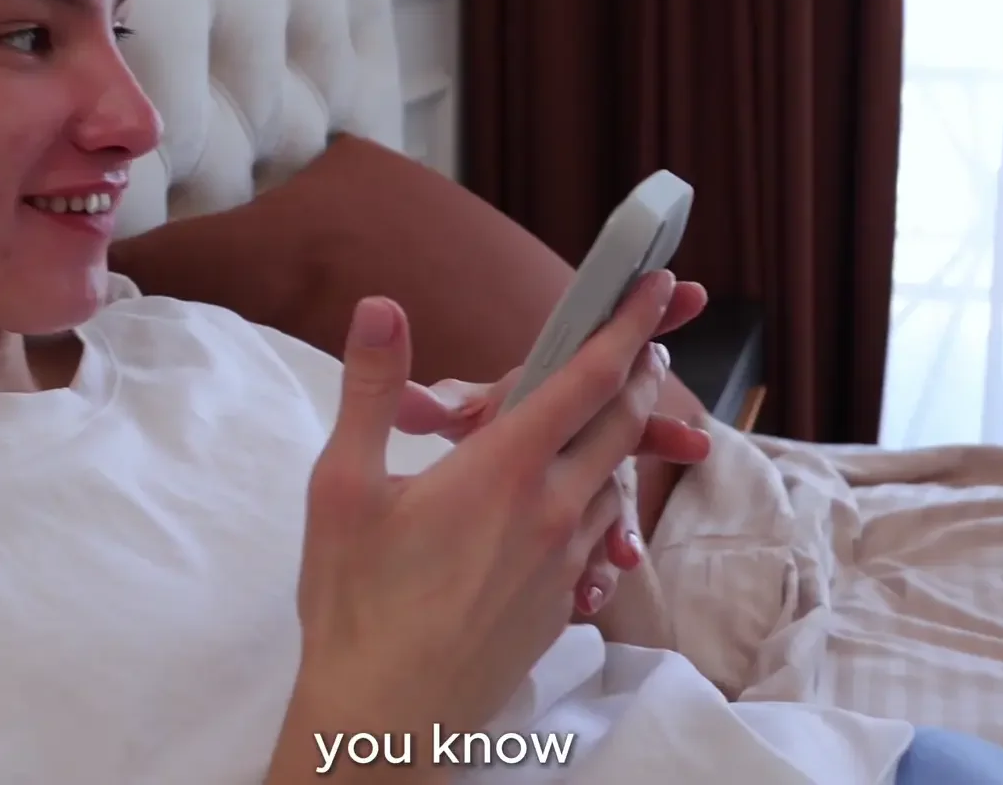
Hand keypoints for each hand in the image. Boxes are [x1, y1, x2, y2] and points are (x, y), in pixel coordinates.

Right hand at [289, 271, 679, 743]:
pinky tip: (579, 503)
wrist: (388, 716)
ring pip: (618, 480)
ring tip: (609, 416)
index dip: (627, 324)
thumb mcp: (343, 486)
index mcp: (505, 468)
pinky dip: (602, 503)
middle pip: (623, 422)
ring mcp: (566, 561)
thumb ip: (373, 390)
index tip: (658, 286)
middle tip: (644, 342)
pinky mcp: (564, 602)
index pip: (587, 376)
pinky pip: (603, 537)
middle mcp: (553, 509)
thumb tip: (380, 307)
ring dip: (621, 439)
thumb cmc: (356, 604)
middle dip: (638, 372)